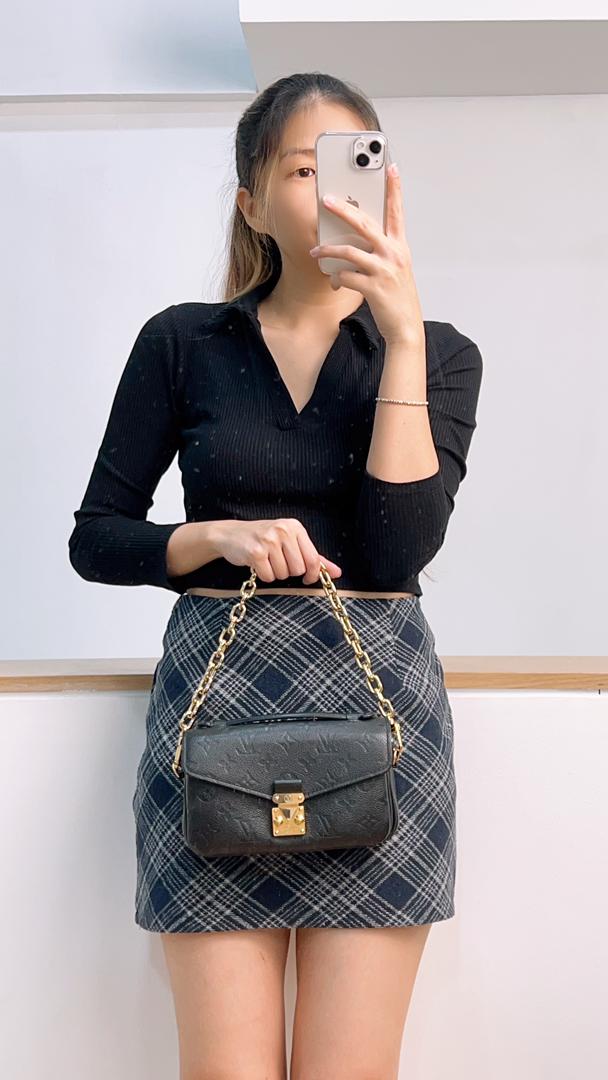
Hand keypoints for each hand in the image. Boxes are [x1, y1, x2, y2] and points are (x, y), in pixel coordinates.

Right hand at [213, 518, 342, 584]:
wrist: (230, 535)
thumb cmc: (264, 539)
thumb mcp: (290, 542)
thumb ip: (314, 557)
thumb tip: (337, 572)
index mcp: (295, 526)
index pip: (313, 559)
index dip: (312, 574)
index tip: (307, 578)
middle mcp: (283, 530)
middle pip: (298, 569)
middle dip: (289, 571)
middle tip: (277, 562)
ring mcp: (268, 540)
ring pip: (283, 574)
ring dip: (275, 573)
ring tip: (266, 560)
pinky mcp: (255, 552)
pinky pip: (268, 576)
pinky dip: (263, 575)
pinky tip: (257, 564)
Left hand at [309, 162, 424, 348]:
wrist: (406, 327)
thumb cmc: (398, 298)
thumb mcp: (395, 270)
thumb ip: (380, 252)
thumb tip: (354, 241)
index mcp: (400, 247)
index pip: (397, 212)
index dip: (394, 189)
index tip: (392, 168)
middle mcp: (393, 254)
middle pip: (365, 224)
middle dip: (343, 209)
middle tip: (327, 199)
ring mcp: (384, 270)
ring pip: (349, 250)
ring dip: (329, 250)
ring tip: (317, 252)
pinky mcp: (373, 287)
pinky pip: (346, 275)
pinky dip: (337, 278)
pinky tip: (336, 282)